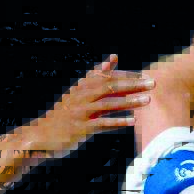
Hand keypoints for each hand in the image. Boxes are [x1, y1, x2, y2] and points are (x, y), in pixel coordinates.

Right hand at [31, 55, 153, 157]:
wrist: (40, 135)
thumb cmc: (65, 114)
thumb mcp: (79, 92)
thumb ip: (97, 76)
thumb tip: (113, 59)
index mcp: (82, 87)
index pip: (107, 76)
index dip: (126, 75)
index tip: (143, 75)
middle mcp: (82, 96)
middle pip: (111, 87)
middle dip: (133, 84)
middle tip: (152, 83)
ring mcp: (81, 112)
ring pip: (109, 104)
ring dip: (130, 102)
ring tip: (147, 100)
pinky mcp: (81, 128)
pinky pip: (103, 124)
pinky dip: (118, 122)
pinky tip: (134, 121)